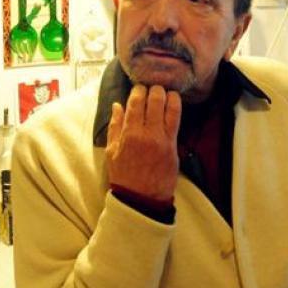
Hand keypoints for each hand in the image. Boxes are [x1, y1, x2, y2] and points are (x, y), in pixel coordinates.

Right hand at [106, 84, 181, 200]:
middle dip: (153, 90)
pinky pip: (176, 119)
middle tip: (152, 89)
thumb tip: (117, 106)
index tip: (139, 88)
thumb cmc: (124, 176)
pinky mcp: (172, 144)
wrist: (142, 199)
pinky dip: (175, 106)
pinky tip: (174, 100)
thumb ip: (114, 127)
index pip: (134, 103)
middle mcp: (145, 133)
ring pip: (167, 106)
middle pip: (152, 100)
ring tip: (165, 91)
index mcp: (128, 134)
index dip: (138, 91)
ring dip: (166, 94)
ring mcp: (161, 138)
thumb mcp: (111, 152)